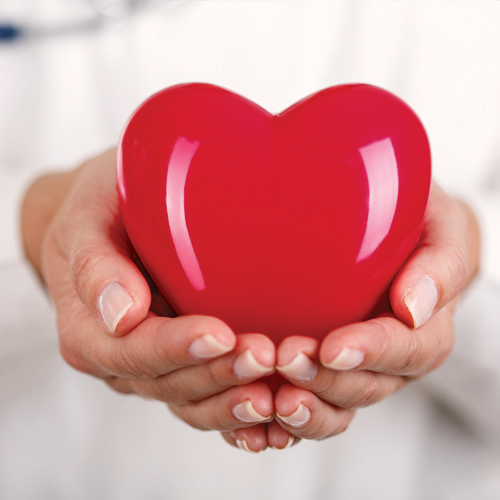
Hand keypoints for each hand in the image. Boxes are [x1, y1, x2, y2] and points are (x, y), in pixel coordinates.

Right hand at [21, 149, 279, 449]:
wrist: (112, 223)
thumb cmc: (103, 214)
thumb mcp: (86, 221)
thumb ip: (95, 265)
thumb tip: (120, 313)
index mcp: (88, 332)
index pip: (132, 351)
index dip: (177, 348)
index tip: (220, 334)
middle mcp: (120, 360)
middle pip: (168, 383)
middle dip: (218, 374)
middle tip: (264, 356)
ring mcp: (153, 368)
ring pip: (192, 401)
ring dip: (233, 398)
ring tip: (275, 394)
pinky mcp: (182, 365)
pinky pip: (207, 400)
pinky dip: (237, 412)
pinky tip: (272, 413)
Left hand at [271, 182, 479, 441]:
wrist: (397, 235)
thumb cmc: (418, 229)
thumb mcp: (441, 230)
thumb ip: (440, 265)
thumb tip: (412, 308)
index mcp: (426, 331)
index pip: (408, 351)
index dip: (372, 353)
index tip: (334, 349)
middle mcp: (391, 360)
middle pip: (366, 386)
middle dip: (327, 380)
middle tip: (287, 360)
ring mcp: (357, 369)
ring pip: (337, 405)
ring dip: (307, 405)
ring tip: (273, 398)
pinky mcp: (325, 371)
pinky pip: (311, 403)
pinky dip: (286, 417)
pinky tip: (259, 411)